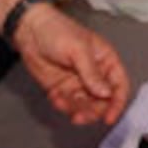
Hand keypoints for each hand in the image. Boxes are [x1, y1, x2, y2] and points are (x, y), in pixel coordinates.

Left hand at [15, 3, 130, 124]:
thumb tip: (106, 93)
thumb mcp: (78, 50)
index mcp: (105, 60)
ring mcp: (78, 82)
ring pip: (85, 106)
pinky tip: (55, 97)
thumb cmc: (56, 30)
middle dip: (92, 111)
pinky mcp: (62, 88)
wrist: (28, 30)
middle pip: (102, 101)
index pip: (119, 85)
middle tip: (81, 115)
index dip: (117, 103)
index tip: (109, 117)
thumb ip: (92, 73)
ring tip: (63, 103)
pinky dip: (62, 105)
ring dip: (76, 110)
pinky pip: (67, 104)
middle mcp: (94, 74)